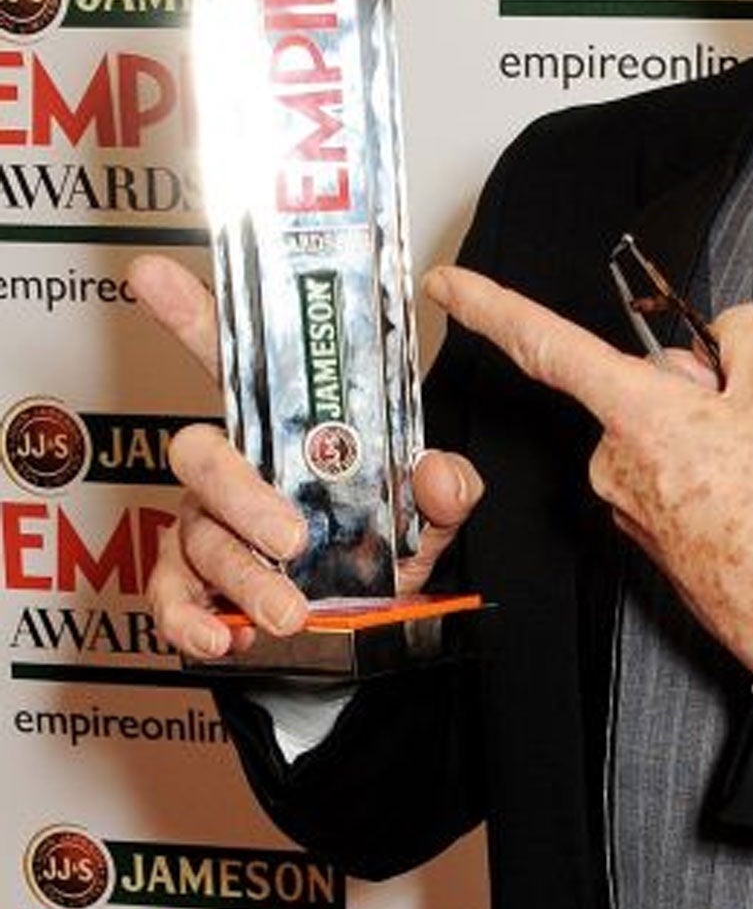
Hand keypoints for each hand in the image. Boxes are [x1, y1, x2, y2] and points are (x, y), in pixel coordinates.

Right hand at [126, 254, 481, 659]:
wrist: (372, 626)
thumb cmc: (381, 547)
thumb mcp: (426, 513)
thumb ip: (442, 489)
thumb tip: (439, 472)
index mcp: (284, 429)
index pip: (234, 360)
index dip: (191, 314)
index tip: (154, 274)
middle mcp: (236, 468)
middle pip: (203, 455)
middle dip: (242, 494)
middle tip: (292, 535)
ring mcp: (207, 523)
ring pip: (198, 533)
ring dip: (243, 574)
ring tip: (290, 609)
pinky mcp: (195, 582)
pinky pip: (171, 595)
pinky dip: (190, 619)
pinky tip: (222, 634)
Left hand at [424, 265, 752, 673]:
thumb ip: (748, 338)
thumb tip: (731, 337)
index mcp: (634, 414)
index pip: (546, 345)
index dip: (492, 306)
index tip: (445, 286)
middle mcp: (617, 460)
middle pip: (660, 388)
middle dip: (732, 382)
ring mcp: (634, 504)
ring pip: (690, 431)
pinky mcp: (657, 538)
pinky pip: (695, 475)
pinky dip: (744, 466)